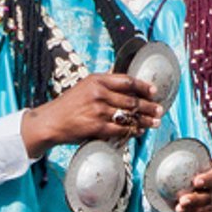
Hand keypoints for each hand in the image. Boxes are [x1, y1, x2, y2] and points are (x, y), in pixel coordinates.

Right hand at [20, 74, 158, 157]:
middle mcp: (99, 93)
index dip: (143, 86)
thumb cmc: (69, 105)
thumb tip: (127, 87)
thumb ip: (104, 86)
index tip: (154, 91)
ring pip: (129, 116)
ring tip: (155, 122)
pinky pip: (121, 129)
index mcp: (97, 80)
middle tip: (160, 110)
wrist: (51, 121)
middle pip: (131, 99)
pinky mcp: (97, 127)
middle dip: (149, 106)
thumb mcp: (85, 87)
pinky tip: (139, 131)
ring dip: (145, 120)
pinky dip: (132, 131)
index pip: (126, 81)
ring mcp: (98, 111)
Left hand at [174, 161, 211, 211]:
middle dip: (194, 199)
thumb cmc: (206, 175)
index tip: (196, 181)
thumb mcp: (205, 166)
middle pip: (207, 196)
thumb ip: (191, 165)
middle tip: (183, 199)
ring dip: (191, 210)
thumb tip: (166, 160)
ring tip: (179, 209)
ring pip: (204, 209)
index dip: (206, 179)